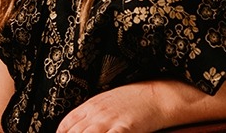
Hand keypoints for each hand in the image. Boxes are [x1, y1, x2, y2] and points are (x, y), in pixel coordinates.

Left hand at [57, 81, 172, 132]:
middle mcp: (97, 113)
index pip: (67, 124)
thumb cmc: (135, 100)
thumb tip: (78, 125)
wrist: (158, 96)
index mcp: (92, 105)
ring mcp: (110, 120)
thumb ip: (92, 112)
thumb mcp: (108, 101)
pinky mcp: (124, 128)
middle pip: (75, 132)